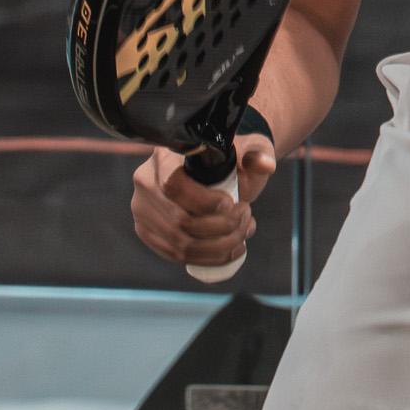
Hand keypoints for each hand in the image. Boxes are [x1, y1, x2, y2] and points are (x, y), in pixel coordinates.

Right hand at [130, 135, 277, 268]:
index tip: (232, 203)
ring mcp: (144, 211)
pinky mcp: (149, 233)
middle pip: (178, 220)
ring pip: (179, 243)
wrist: (218, 170)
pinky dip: (208, 258)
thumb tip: (265, 163)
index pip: (174, 185)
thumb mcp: (245, 152)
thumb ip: (257, 155)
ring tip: (243, 233)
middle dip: (219, 227)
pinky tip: (232, 250)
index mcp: (163, 157)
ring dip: (218, 246)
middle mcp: (145, 183)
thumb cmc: (230, 159)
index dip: (205, 202)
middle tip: (245, 217)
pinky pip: (176, 255)